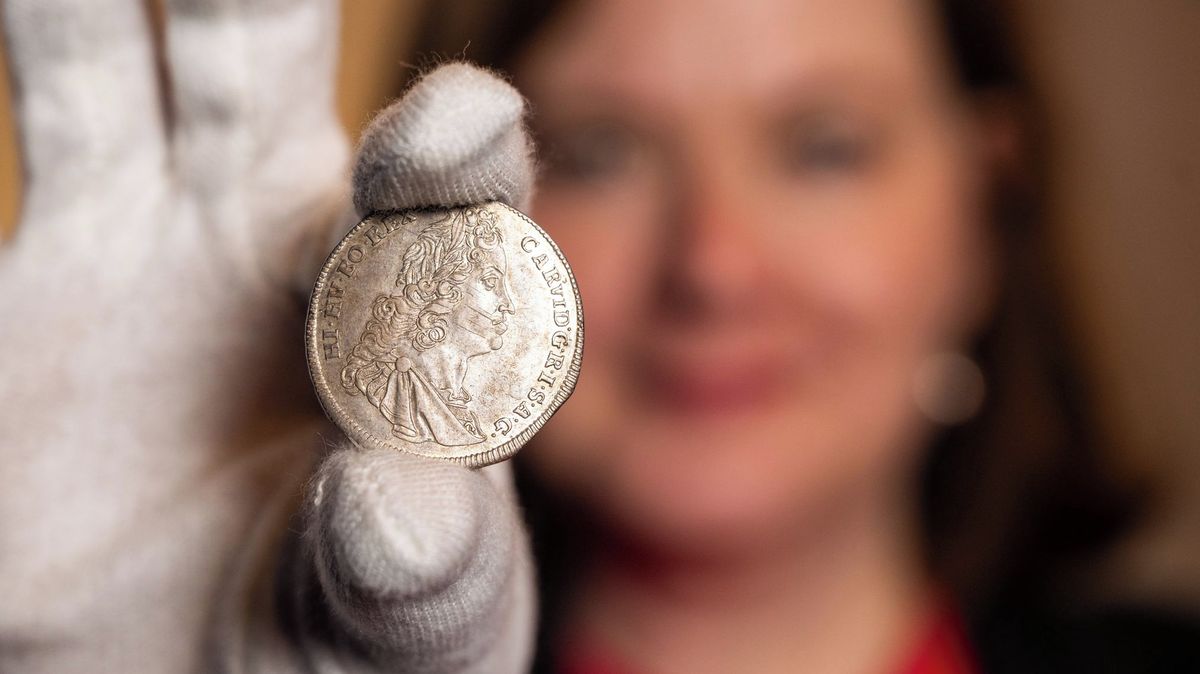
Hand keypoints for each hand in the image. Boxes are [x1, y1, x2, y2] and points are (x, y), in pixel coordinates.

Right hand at [0, 1, 534, 671]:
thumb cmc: (345, 664)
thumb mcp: (409, 640)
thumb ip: (421, 579)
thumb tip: (392, 501)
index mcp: (430, 323)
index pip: (462, 213)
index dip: (456, 167)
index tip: (446, 146)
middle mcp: (319, 248)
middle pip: (310, 89)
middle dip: (268, 2)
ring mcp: (190, 236)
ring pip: (166, 62)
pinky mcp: (77, 260)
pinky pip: (70, 110)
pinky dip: (50, 35)